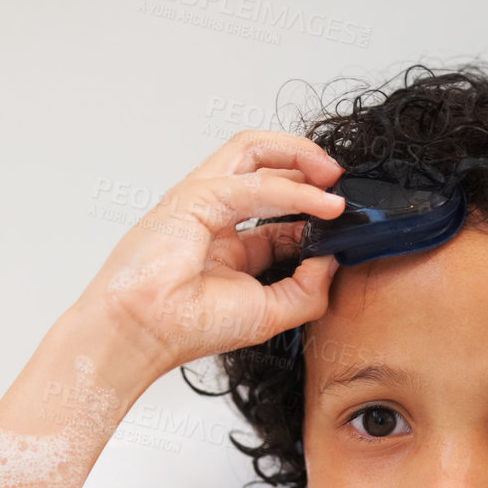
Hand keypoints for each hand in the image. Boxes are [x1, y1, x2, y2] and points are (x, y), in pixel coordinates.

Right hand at [71, 130, 345, 377]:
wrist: (143, 334)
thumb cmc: (187, 327)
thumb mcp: (269, 313)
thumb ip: (307, 290)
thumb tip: (333, 259)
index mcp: (228, 245)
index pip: (278, 212)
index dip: (314, 209)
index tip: (344, 221)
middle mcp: (216, 216)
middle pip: (264, 166)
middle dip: (307, 165)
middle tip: (341, 182)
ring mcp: (202, 201)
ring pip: (253, 152)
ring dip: (299, 156)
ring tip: (333, 174)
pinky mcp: (194, 197)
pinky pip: (252, 184)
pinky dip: (293, 190)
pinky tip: (323, 203)